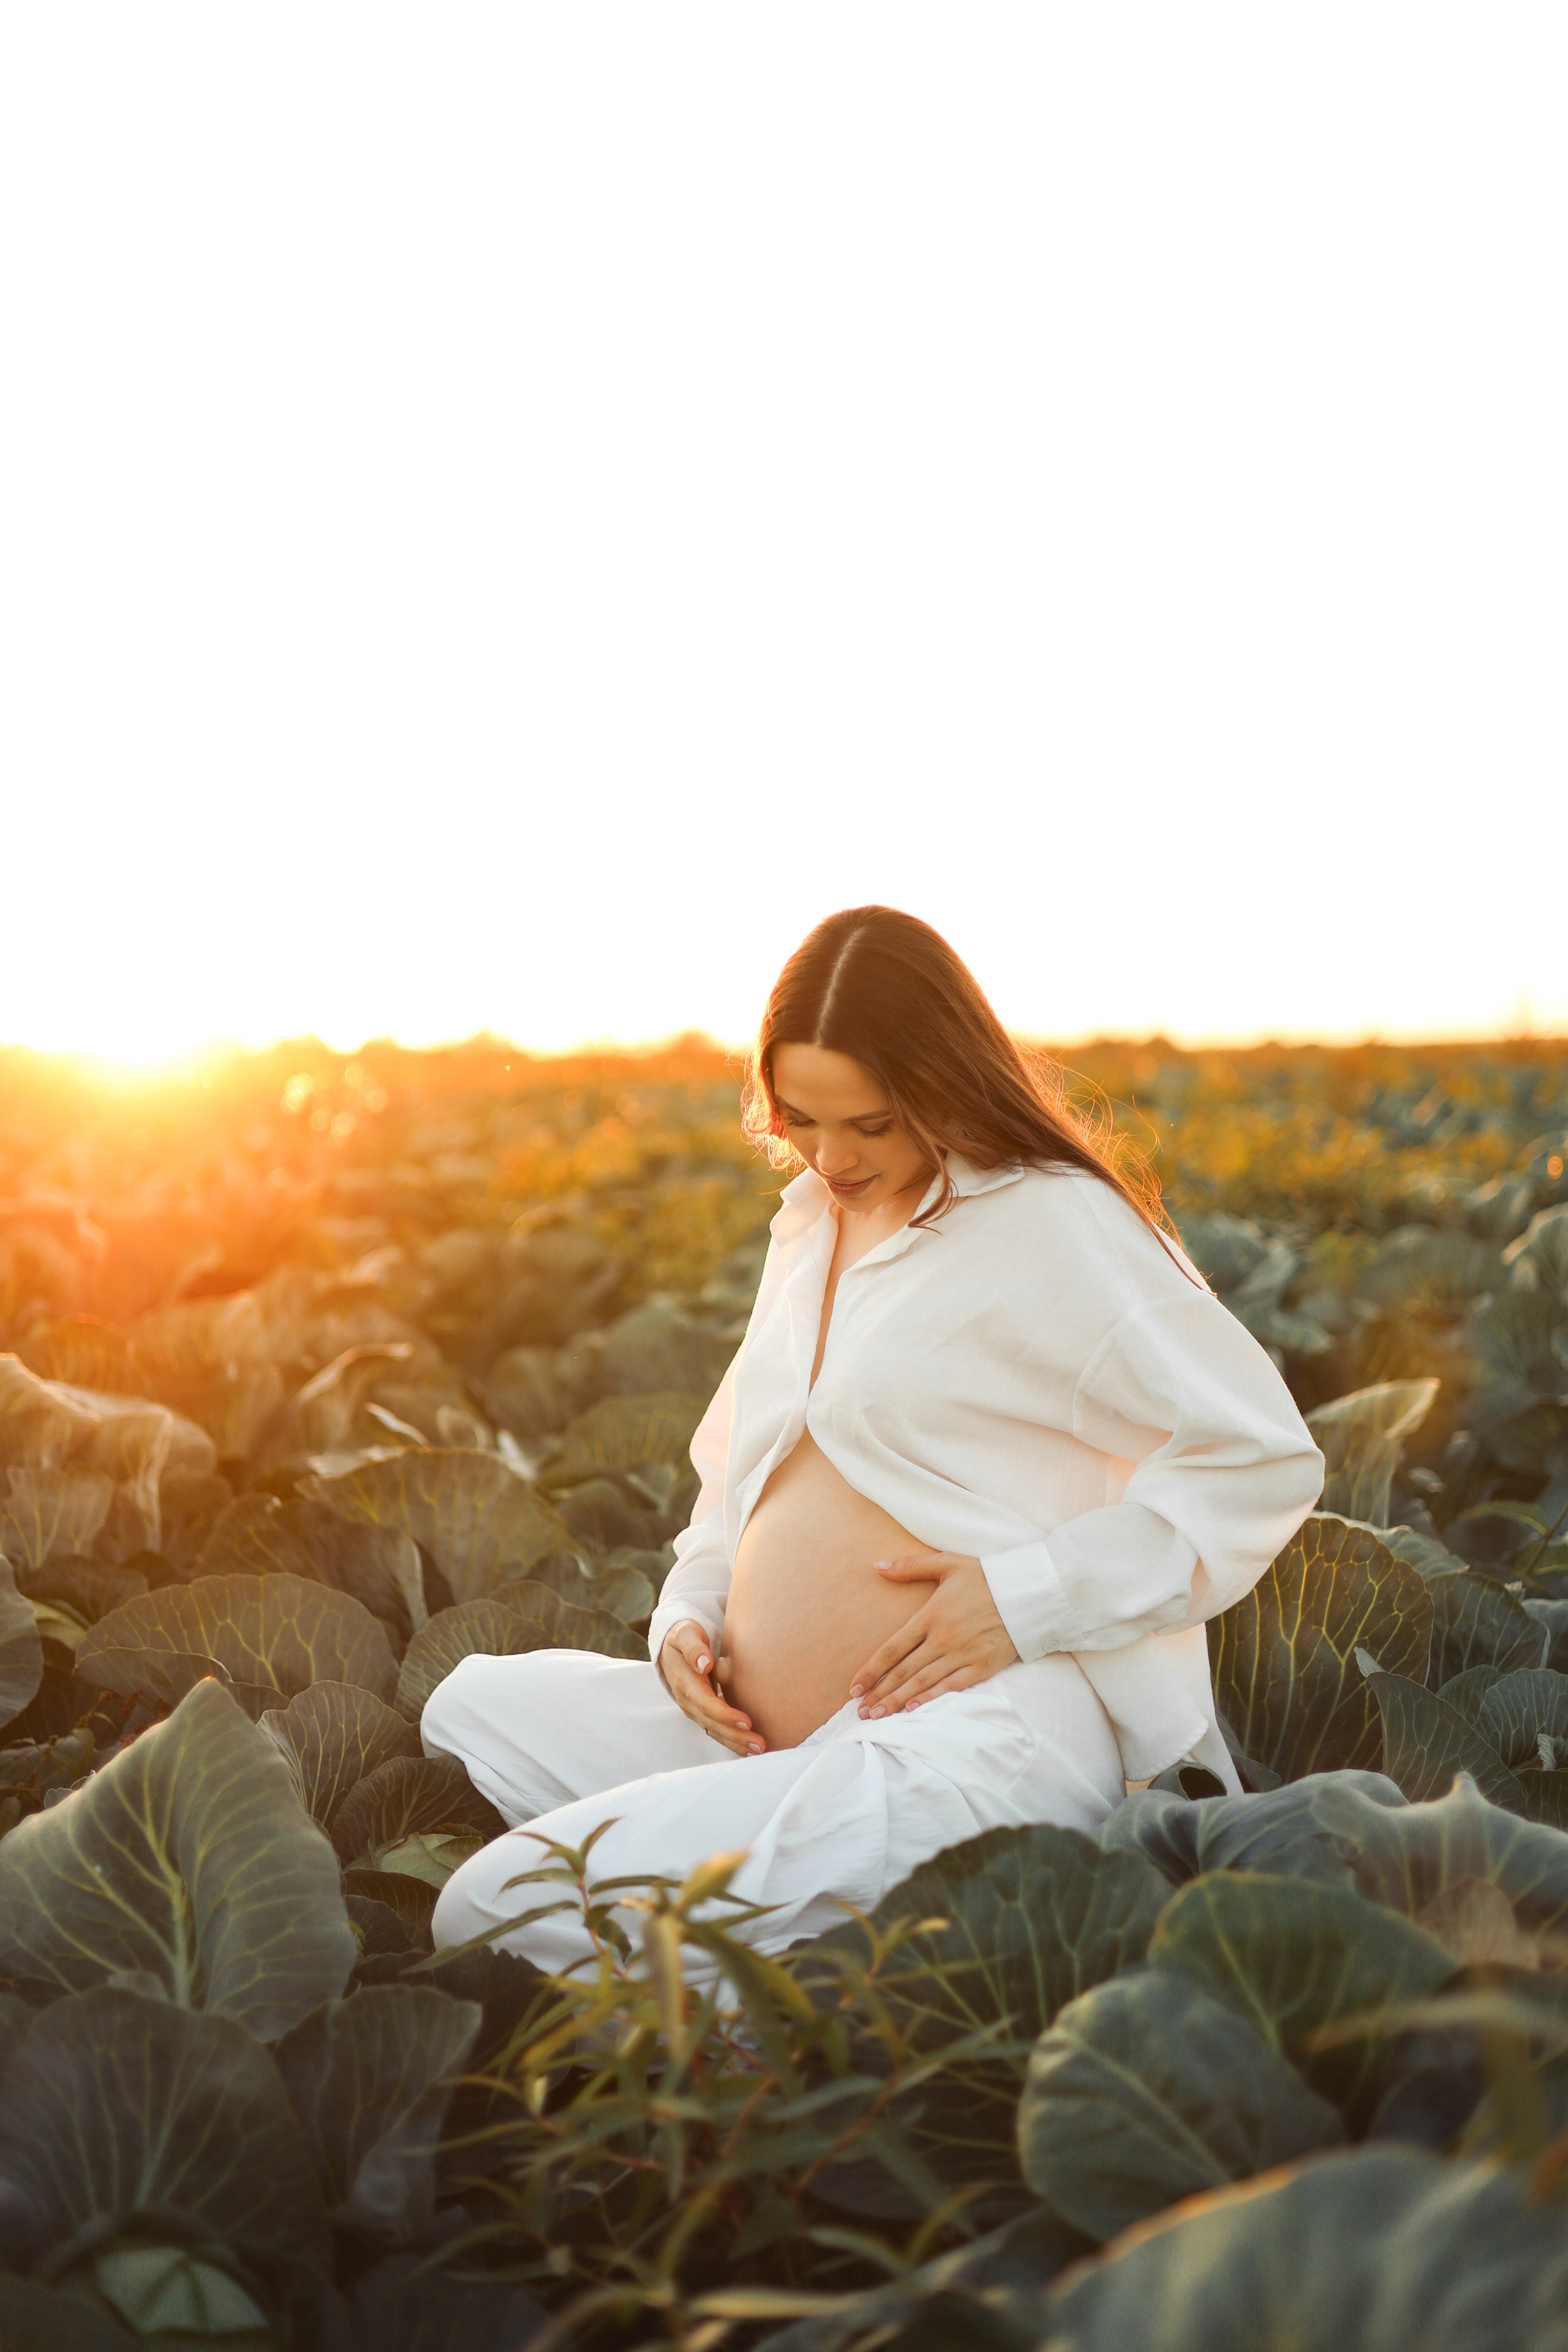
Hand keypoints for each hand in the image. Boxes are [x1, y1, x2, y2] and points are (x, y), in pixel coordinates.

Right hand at [659, 1620, 765, 1755]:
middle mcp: (688, 1700)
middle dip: (735, 1735)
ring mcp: (694, 1708)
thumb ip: (694, 1647)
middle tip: (760, 1744)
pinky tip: (748, 1750)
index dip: (725, 1714)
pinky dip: (731, 1741)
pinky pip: (716, 1730)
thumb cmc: (684, 1636)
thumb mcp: (685, 1633)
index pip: (705, 1702)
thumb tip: (705, 1663)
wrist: (673, 1645)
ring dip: (735, 1743)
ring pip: (714, 1730)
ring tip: (759, 1750)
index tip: (747, 1722)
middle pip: (712, 1722)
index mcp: (684, 1681)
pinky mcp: (702, 1712)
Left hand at [849, 1554, 1018, 1716]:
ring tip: (878, 1716)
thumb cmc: (986, 1576)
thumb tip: (877, 1566)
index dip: (871, 1670)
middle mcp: (943, 1639)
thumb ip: (910, 1565)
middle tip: (860, 1711)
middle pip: (903, 1671)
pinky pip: (951, 1687)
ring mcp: (963, 1655)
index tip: (854, 1686)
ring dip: (897, 1701)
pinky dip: (930, 1699)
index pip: (892, 1648)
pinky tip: (912, 1710)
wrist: (1030, 1591)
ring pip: (922, 1683)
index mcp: (930, 1615)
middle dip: (879, 1693)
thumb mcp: (947, 1563)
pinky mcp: (982, 1666)